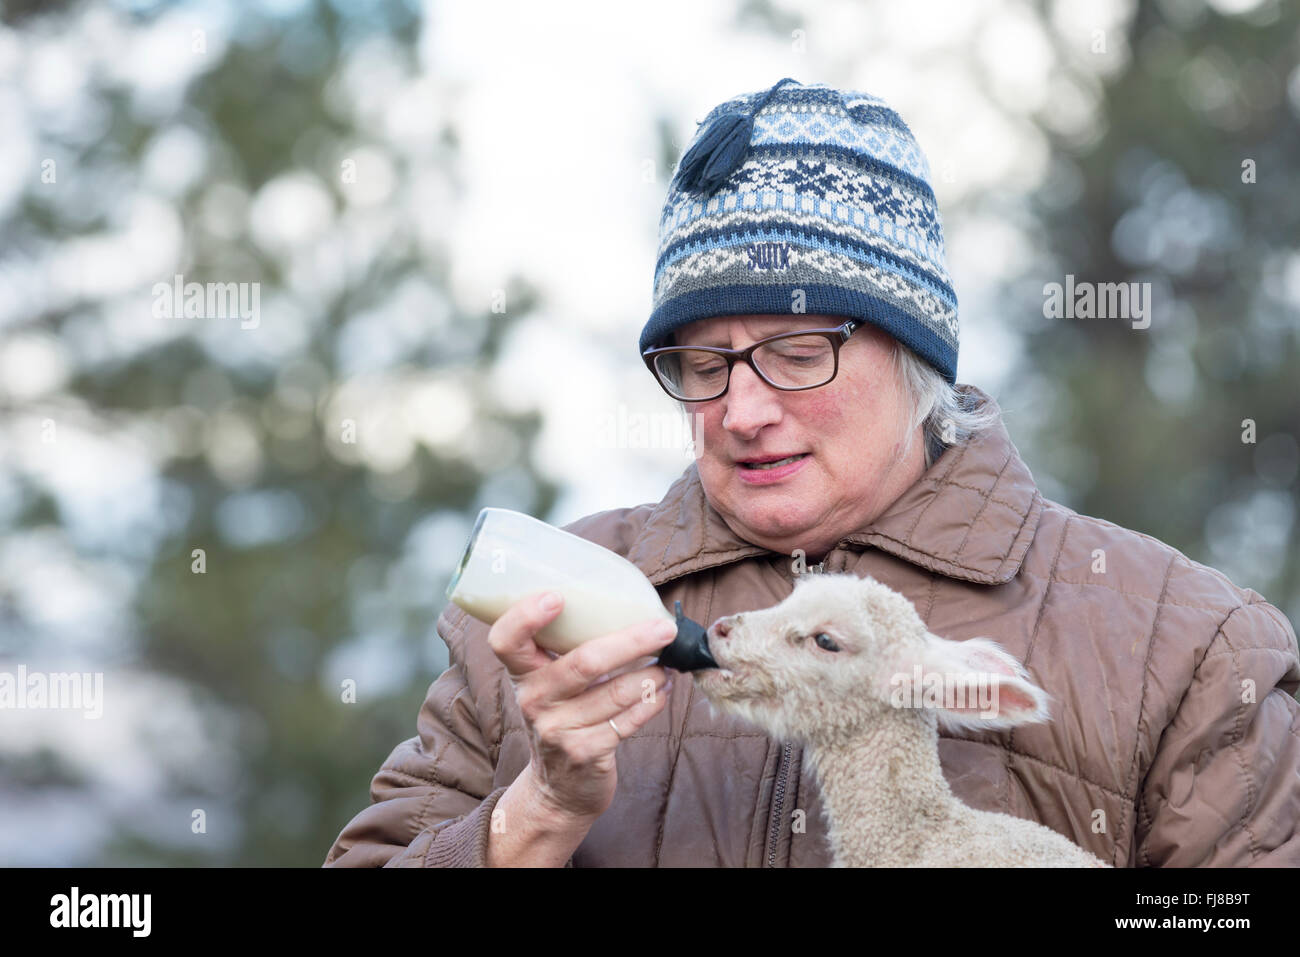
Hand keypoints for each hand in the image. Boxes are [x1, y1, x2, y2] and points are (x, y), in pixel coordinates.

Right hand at [487, 591, 676, 822]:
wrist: (559, 788)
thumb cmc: (563, 717)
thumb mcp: (550, 685)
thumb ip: (569, 651)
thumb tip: (629, 609)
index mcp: (523, 674)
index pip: (506, 641)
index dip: (525, 617)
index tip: (557, 596)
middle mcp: (533, 701)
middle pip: (584, 662)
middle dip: (632, 641)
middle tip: (664, 628)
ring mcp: (558, 730)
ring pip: (616, 692)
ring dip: (651, 675)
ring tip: (667, 664)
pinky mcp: (585, 753)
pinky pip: (628, 721)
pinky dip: (652, 702)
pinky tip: (662, 691)